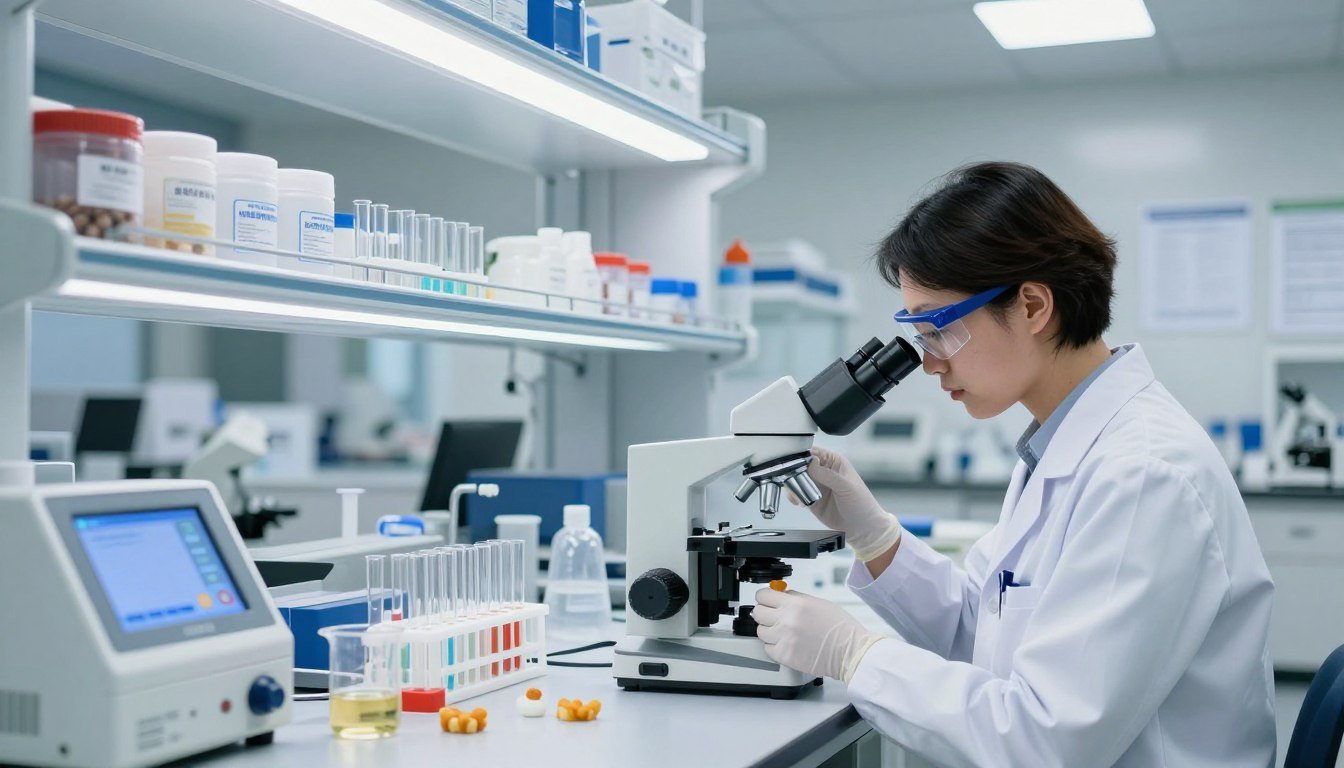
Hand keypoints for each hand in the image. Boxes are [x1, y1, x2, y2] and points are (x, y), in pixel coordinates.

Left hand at [754, 587, 884, 682]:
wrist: (850, 651)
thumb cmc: (839, 628)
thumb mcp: (817, 603)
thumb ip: (795, 598)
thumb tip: (779, 594)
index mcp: (795, 605)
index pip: (763, 595)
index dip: (764, 597)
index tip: (766, 600)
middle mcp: (787, 621)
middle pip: (757, 612)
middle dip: (764, 613)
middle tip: (772, 615)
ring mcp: (784, 639)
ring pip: (760, 631)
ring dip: (769, 631)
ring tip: (783, 632)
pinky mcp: (785, 656)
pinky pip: (768, 648)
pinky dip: (774, 646)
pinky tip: (787, 643)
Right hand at [799, 446, 901, 561]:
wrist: (862, 528)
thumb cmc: (861, 504)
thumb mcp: (846, 486)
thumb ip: (827, 474)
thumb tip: (810, 463)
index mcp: (834, 462)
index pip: (814, 453)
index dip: (803, 457)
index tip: (795, 465)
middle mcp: (824, 472)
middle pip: (801, 465)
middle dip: (795, 473)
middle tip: (796, 482)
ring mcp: (817, 486)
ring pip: (796, 479)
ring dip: (794, 486)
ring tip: (799, 496)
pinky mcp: (811, 499)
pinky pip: (797, 494)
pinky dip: (794, 496)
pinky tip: (800, 502)